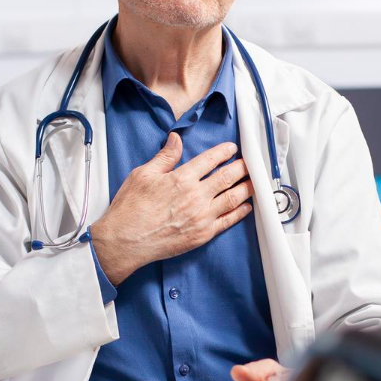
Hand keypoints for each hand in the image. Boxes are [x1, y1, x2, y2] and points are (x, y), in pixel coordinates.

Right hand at [90, 133, 253, 284]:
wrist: (126, 241)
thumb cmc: (131, 208)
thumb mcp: (143, 175)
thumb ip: (165, 157)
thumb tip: (175, 139)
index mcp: (181, 179)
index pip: (210, 160)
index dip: (224, 152)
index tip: (232, 149)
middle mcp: (195, 196)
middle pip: (227, 177)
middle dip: (241, 168)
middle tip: (249, 163)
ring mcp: (202, 217)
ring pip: (232, 198)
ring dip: (246, 188)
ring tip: (254, 181)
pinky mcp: (202, 235)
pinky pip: (227, 221)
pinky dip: (240, 212)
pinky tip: (246, 206)